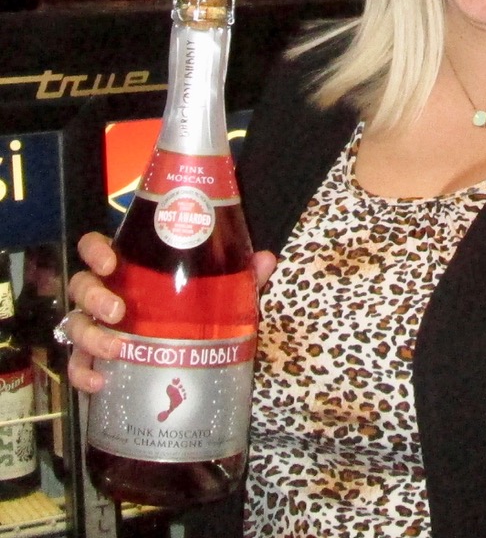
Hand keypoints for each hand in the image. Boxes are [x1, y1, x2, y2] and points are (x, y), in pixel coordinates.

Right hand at [64, 231, 276, 393]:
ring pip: (74, 325)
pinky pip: (77, 367)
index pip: (96, 248)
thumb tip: (266, 259)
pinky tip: (102, 381)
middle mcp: (106, 294)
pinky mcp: (93, 362)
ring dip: (90, 336)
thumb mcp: (217, 293)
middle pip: (81, 285)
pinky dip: (83, 374)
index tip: (111, 262)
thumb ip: (239, 276)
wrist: (184, 364)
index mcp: (129, 269)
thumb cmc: (191, 312)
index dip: (94, 251)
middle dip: (94, 296)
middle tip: (118, 310)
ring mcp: (96, 328)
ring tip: (117, 348)